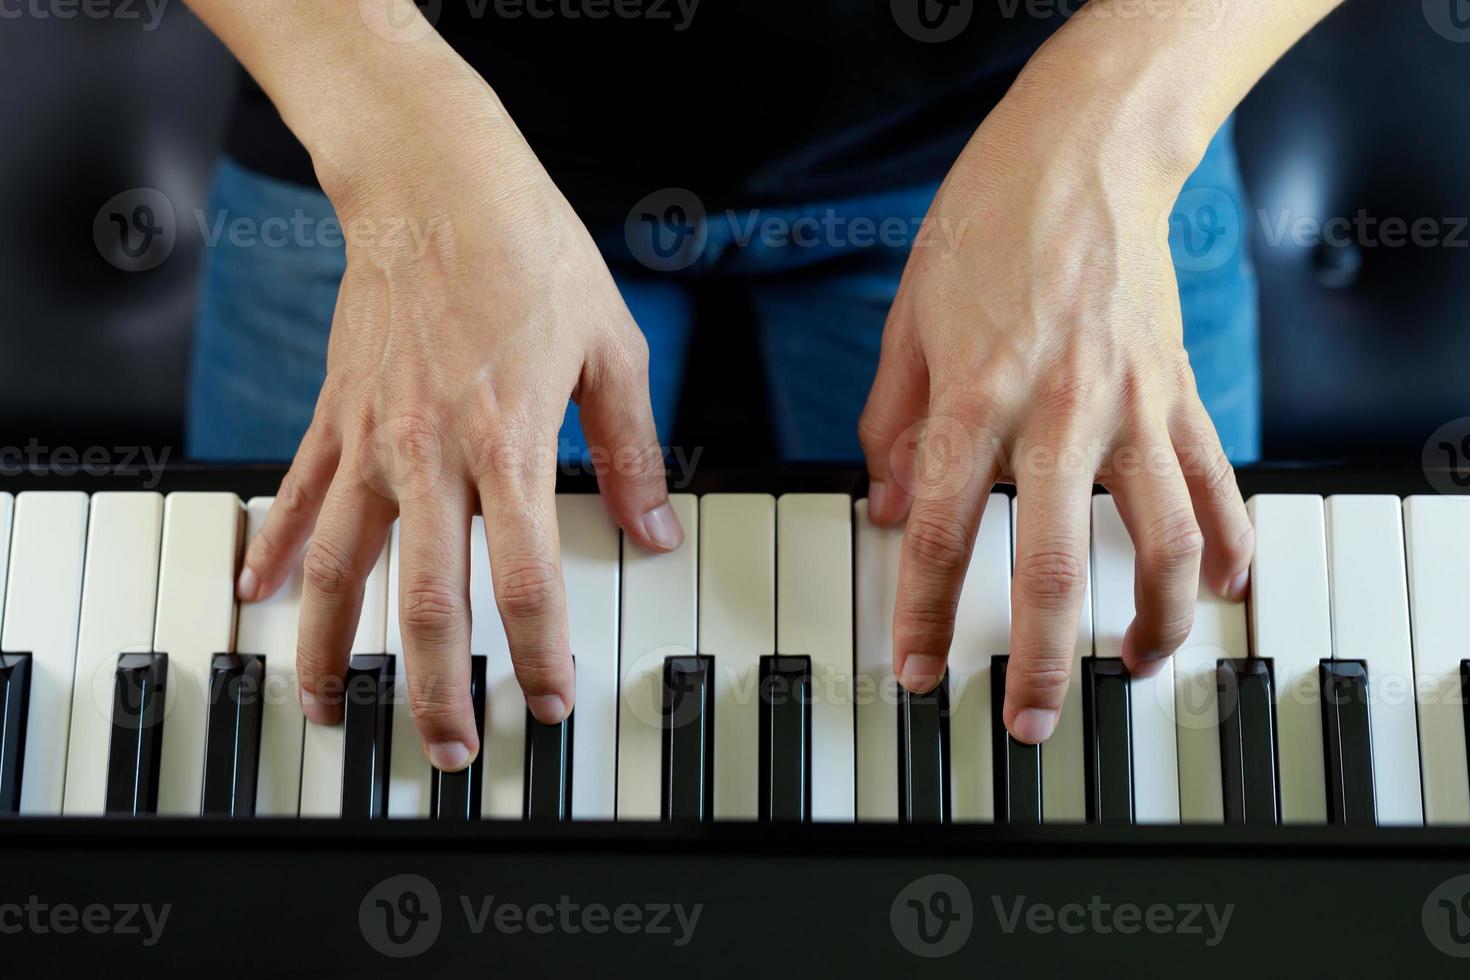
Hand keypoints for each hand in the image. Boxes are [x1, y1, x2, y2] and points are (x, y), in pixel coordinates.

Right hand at [234, 57, 681, 769]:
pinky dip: (275, 550)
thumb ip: (631, 452)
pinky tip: (258, 594)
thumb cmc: (530, 252)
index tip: (548, 701)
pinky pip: (297, 495)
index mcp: (509, 445)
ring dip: (330, 645)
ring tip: (327, 704)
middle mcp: (432, 455)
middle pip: (427, 600)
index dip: (540, 654)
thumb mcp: (611, 348)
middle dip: (434, 688)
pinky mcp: (335, 412)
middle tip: (446, 749)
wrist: (435, 179)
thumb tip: (654, 530)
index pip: (527, 581)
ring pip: (338, 565)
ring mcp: (372, 438)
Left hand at [858, 73, 1252, 744]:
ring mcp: (1134, 403)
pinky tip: (1225, 589)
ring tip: (1131, 670)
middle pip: (1048, 566)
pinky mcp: (1182, 391)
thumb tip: (883, 504)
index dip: (917, 613)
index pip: (935, 530)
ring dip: (1151, 622)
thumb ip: (890, 422)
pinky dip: (1230, 544)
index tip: (911, 670)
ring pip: (1161, 541)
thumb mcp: (907, 319)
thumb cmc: (986, 225)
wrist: (1084, 151)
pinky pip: (1218, 482)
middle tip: (1024, 722)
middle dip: (1035, 661)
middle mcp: (1059, 410)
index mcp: (976, 394)